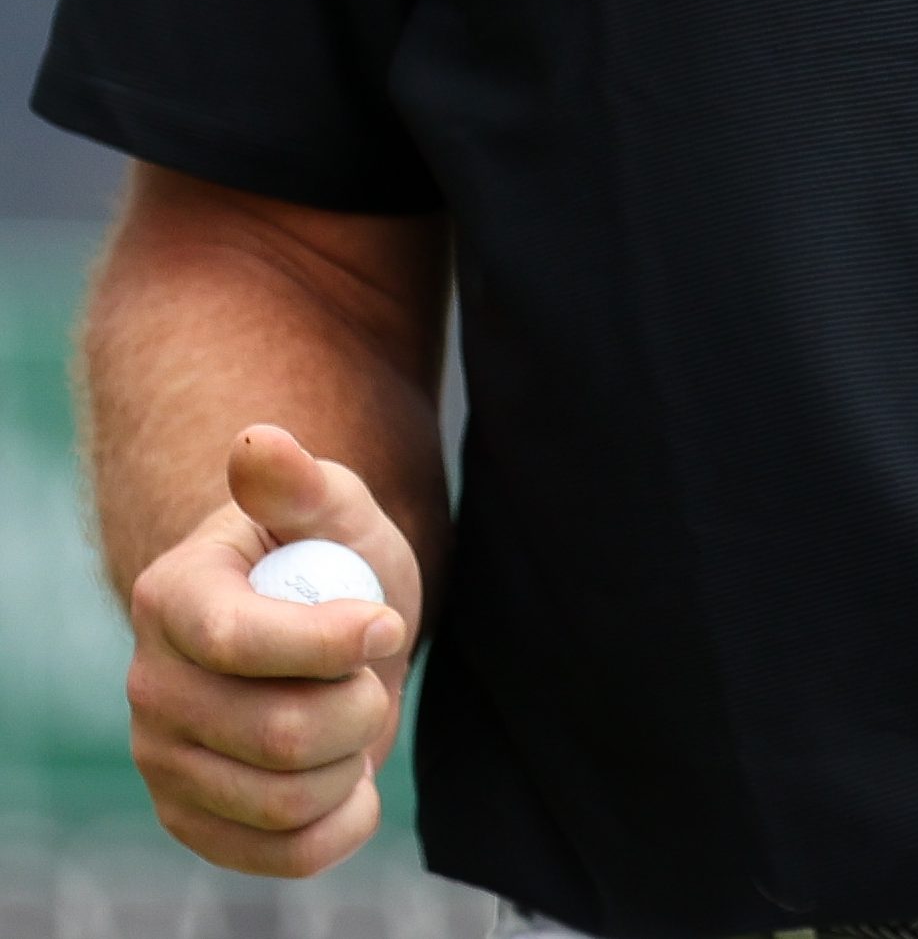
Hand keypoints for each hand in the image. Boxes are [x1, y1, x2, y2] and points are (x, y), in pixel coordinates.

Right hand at [126, 423, 419, 874]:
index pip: (239, 642)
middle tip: (374, 672)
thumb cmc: (330, 558)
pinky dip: (340, 824)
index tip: (388, 622)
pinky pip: (279, 855)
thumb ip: (299, 483)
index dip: (329, 643)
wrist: (321, 629)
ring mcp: (162, 760)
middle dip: (360, 705)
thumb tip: (259, 443)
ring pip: (285, 800)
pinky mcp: (191, 820)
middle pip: (277, 733)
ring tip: (358, 714)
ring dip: (353, 758)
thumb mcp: (334, 507)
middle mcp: (149, 683)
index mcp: (172, 596)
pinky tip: (353, 781)